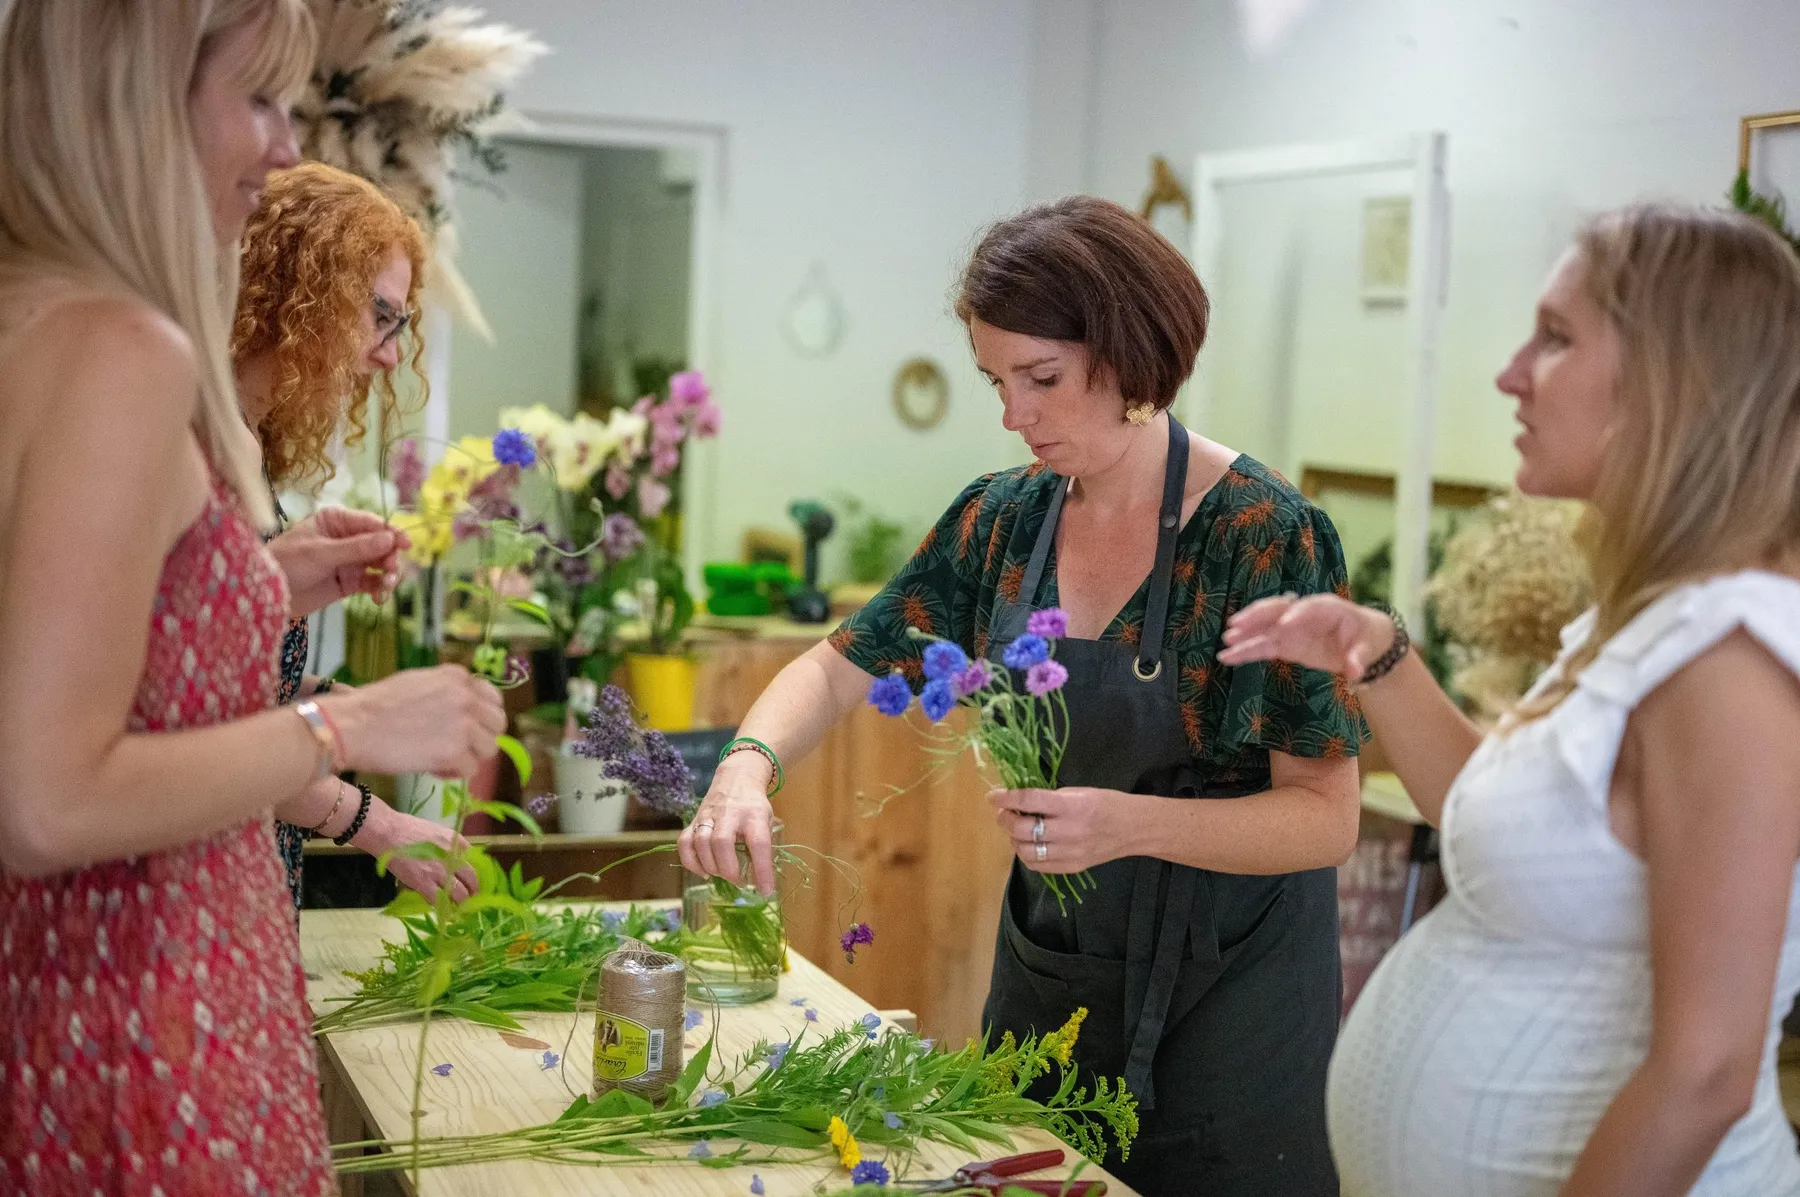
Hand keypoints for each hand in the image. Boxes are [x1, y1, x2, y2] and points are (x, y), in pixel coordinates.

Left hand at [267, 507, 410, 617]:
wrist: (267, 595)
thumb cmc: (287, 563)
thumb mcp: (321, 553)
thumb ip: (356, 548)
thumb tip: (390, 539)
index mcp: (337, 520)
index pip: (372, 524)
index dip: (391, 533)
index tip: (405, 545)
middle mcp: (347, 538)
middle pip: (382, 545)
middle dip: (390, 559)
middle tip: (391, 573)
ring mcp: (350, 561)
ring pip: (381, 565)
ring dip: (388, 576)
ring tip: (385, 589)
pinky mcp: (350, 582)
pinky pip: (373, 583)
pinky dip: (380, 590)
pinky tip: (378, 599)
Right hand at [322, 665, 506, 778]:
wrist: (351, 726)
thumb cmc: (373, 706)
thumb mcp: (416, 683)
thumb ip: (446, 691)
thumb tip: (466, 709)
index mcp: (457, 676)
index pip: (492, 697)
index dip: (482, 716)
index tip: (469, 728)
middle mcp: (466, 697)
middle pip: (497, 724)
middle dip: (481, 738)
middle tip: (458, 747)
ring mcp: (464, 725)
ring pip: (488, 749)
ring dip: (468, 757)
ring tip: (441, 758)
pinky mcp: (455, 752)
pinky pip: (470, 770)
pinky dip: (453, 773)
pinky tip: (431, 768)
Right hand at [351, 800, 477, 901]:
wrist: (389, 832)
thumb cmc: (410, 829)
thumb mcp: (439, 833)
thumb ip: (450, 848)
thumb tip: (455, 863)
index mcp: (458, 843)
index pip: (475, 863)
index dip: (472, 875)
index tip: (469, 881)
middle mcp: (454, 857)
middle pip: (472, 880)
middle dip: (472, 891)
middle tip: (468, 897)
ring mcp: (440, 871)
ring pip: (460, 894)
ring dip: (460, 902)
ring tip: (457, 905)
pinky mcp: (424, 882)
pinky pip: (440, 900)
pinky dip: (442, 906)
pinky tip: (441, 907)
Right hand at [678, 754, 776, 893]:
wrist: (736, 778)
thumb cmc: (754, 807)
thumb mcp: (766, 821)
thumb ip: (762, 847)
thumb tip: (759, 881)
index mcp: (753, 815)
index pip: (758, 843)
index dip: (762, 870)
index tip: (766, 891)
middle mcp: (728, 814)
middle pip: (721, 842)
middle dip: (728, 869)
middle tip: (738, 880)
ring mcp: (707, 816)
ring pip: (700, 842)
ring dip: (710, 866)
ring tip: (721, 874)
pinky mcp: (693, 820)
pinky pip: (684, 843)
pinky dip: (691, 862)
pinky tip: (704, 872)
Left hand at [988, 786, 1129, 873]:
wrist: (1134, 829)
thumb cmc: (1107, 803)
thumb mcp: (1079, 792)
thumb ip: (1050, 798)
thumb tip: (1019, 801)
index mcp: (1072, 806)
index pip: (1029, 800)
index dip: (1006, 798)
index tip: (993, 795)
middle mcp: (1069, 831)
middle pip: (1022, 829)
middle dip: (1005, 818)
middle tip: (1003, 812)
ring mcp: (1070, 853)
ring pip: (1025, 851)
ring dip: (1013, 839)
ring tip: (1015, 829)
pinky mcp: (1071, 868)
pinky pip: (1037, 865)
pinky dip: (1026, 854)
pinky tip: (1028, 844)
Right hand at [1218, 593, 1393, 678]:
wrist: (1360, 640)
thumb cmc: (1363, 638)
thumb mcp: (1366, 648)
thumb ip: (1358, 659)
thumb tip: (1355, 673)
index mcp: (1327, 608)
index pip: (1309, 608)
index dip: (1297, 615)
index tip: (1284, 626)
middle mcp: (1303, 614)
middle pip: (1277, 610)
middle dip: (1257, 617)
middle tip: (1236, 626)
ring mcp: (1291, 628)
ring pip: (1264, 627)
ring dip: (1246, 633)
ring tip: (1226, 642)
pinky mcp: (1285, 642)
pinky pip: (1263, 645)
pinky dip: (1247, 650)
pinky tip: (1229, 656)